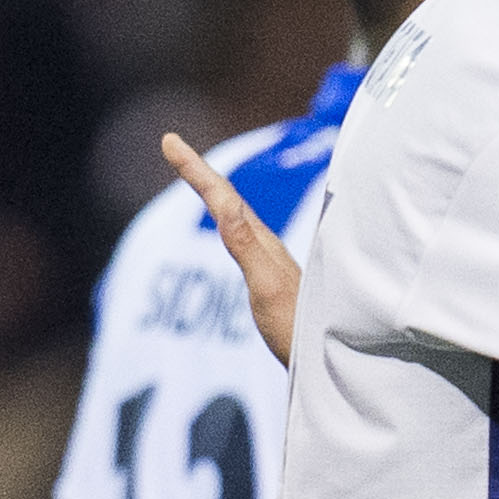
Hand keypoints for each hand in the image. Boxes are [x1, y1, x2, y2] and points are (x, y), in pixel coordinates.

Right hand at [162, 131, 304, 367]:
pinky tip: (230, 224)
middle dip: (199, 171)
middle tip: (172, 146)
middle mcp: (265, 245)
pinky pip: (243, 235)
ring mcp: (270, 261)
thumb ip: (245, 246)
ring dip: (213, 191)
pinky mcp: (272, 278)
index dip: (194, 168)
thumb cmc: (296, 329)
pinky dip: (227, 219)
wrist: (330, 358)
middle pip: (228, 197)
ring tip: (196, 175)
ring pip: (237, 213)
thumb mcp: (266, 287)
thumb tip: (225, 205)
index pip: (222, 196)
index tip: (169, 140)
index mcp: (260, 242)